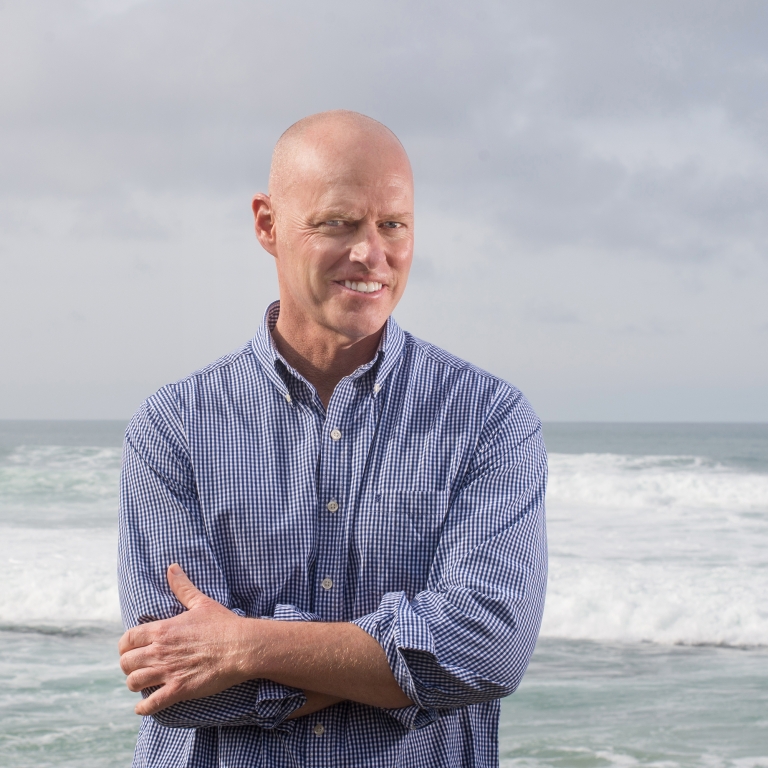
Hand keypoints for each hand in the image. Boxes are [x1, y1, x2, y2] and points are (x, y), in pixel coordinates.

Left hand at [118, 564, 252, 715]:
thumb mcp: (201, 602)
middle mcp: (160, 651)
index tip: (131, 649)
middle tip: (137, 667)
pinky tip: (144, 707)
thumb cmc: (223, 623)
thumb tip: (172, 567)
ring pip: (134, 682)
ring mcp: (168, 671)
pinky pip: (151, 704)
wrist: (241, 646)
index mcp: (162, 630)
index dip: (125, 646)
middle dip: (128, 666)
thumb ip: (183, 586)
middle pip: (126, 662)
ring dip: (135, 684)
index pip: (127, 639)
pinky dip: (143, 708)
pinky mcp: (178, 689)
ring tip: (142, 684)